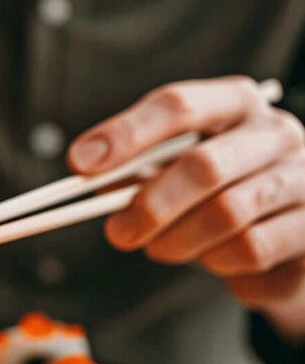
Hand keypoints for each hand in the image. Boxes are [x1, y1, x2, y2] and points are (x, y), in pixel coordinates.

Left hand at [68, 76, 304, 341]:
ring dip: (178, 240)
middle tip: (118, 233)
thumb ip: (135, 167)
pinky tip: (211, 257)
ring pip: (226, 214)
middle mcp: (278, 131)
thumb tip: (87, 173)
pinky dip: (216, 262)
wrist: (287, 231)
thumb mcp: (175, 166)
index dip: (125, 134)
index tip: (80, 165)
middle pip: (203, 166)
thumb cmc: (217, 188)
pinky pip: (250, 249)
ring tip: (162, 247)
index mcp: (235, 101)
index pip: (178, 105)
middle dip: (149, 206)